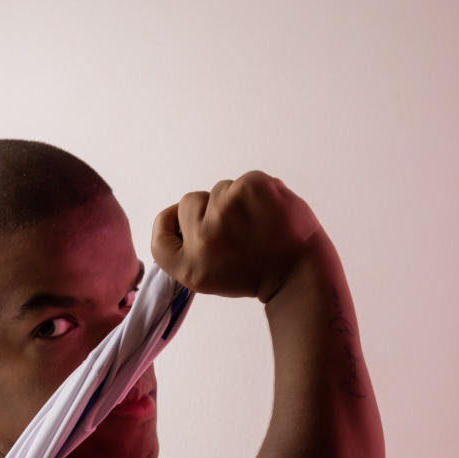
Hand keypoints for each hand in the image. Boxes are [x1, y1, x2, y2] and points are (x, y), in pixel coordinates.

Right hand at [151, 171, 322, 302]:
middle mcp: (203, 237)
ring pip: (219, 189)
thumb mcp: (209, 276)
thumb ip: (187, 249)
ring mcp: (226, 210)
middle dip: (208, 209)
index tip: (182, 220)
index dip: (168, 222)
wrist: (298, 270)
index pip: (160, 235)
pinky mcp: (250, 188)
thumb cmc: (254, 272)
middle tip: (236, 233)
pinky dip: (255, 193)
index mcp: (190, 266)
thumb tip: (177, 213)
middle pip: (189, 202)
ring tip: (255, 225)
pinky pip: (242, 181)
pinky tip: (267, 212)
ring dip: (234, 202)